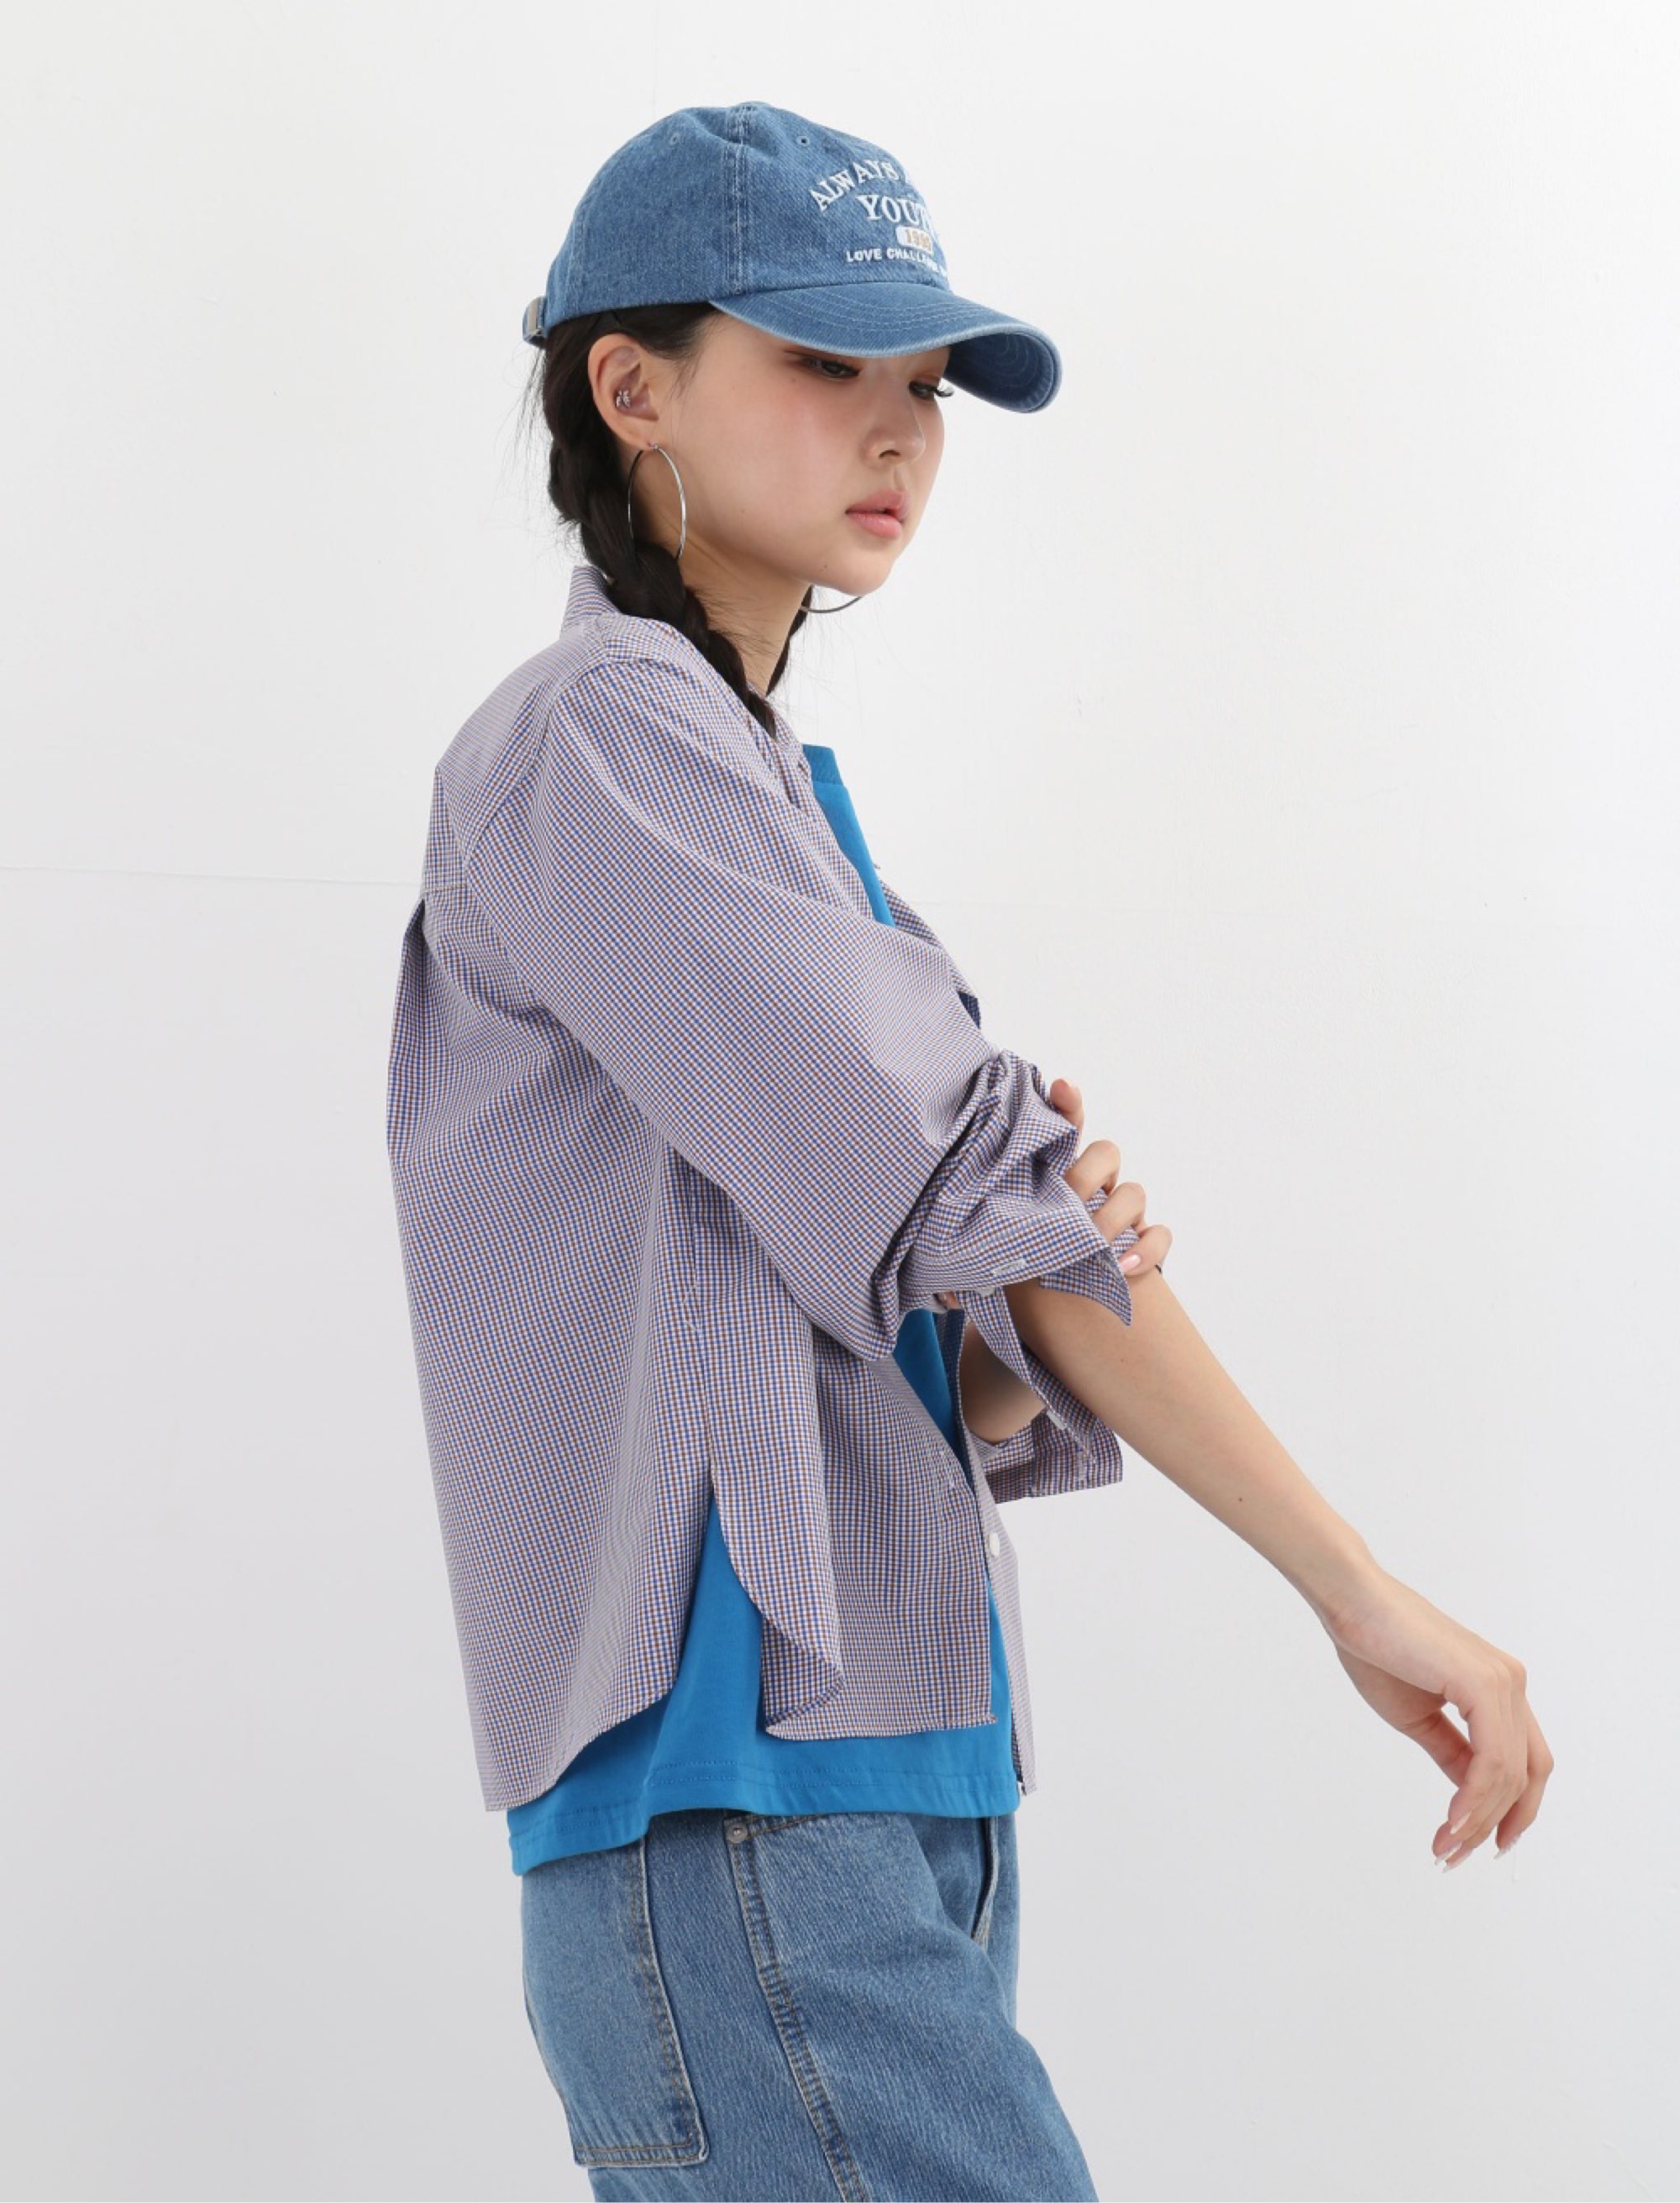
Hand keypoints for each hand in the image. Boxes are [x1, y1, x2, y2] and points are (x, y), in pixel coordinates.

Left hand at [935, 1076, 1172, 1308]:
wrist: (1049, 1302)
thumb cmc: (1016, 1263)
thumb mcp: (997, 1243)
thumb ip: (981, 1238)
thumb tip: (943, 1277)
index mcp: (1055, 1171)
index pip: (1065, 1124)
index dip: (1067, 1101)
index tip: (1061, 1085)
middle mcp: (1092, 1184)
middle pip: (1105, 1152)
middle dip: (1086, 1175)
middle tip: (1066, 1202)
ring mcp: (1121, 1213)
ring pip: (1134, 1192)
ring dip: (1113, 1217)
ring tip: (1092, 1244)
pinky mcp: (1141, 1245)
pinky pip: (1160, 1235)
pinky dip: (1147, 1249)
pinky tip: (1123, 1267)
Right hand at [1314, 1561, 1553, 1868]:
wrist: (1351, 1603)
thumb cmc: (1376, 1648)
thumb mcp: (1419, 1716)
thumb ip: (1452, 1752)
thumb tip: (1472, 1796)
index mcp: (1499, 1688)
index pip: (1525, 1762)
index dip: (1513, 1810)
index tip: (1481, 1844)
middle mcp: (1512, 1684)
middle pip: (1528, 1775)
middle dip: (1497, 1824)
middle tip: (1456, 1855)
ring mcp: (1503, 1682)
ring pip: (1510, 1775)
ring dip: (1479, 1820)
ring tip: (1445, 1847)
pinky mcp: (1484, 1684)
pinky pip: (1493, 1760)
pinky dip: (1476, 1799)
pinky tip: (1452, 1821)